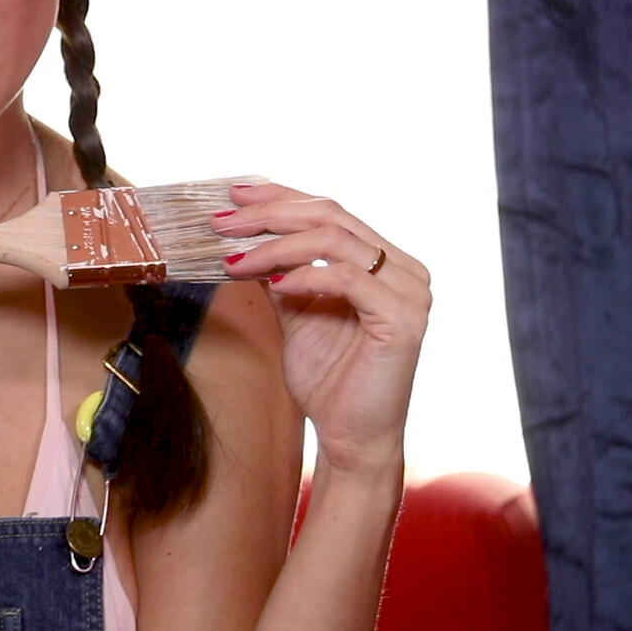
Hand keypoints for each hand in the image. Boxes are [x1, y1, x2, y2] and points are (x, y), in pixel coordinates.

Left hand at [211, 183, 430, 477]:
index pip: (329, 210)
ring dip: (276, 244)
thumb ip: (280, 270)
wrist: (351, 436)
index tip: (232, 194)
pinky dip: (305, 276)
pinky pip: (347, 279)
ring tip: (234, 258)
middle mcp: (404, 269)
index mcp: (385, 261)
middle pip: (331, 215)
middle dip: (269, 214)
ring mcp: (409, 292)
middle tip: (222, 222)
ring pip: (335, 240)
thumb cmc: (328, 378)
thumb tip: (242, 234)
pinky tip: (272, 283)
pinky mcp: (403, 320)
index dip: (279, 196)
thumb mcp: (294, 312)